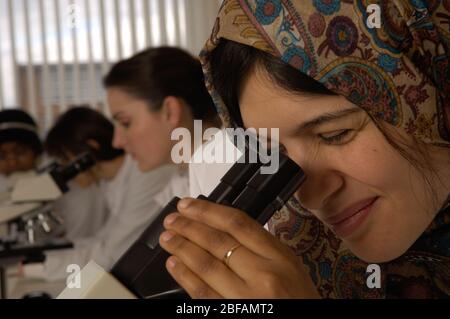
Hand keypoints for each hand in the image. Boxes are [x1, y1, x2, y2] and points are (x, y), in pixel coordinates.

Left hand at [159, 198, 319, 298]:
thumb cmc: (298, 300)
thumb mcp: (290, 266)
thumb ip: (262, 247)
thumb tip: (224, 229)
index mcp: (279, 257)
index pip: (237, 223)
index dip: (207, 211)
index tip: (189, 205)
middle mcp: (263, 274)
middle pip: (217, 241)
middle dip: (189, 226)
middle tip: (172, 220)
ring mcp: (246, 297)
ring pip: (206, 264)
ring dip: (182, 248)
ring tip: (168, 238)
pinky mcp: (231, 314)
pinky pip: (203, 293)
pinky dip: (184, 276)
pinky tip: (174, 264)